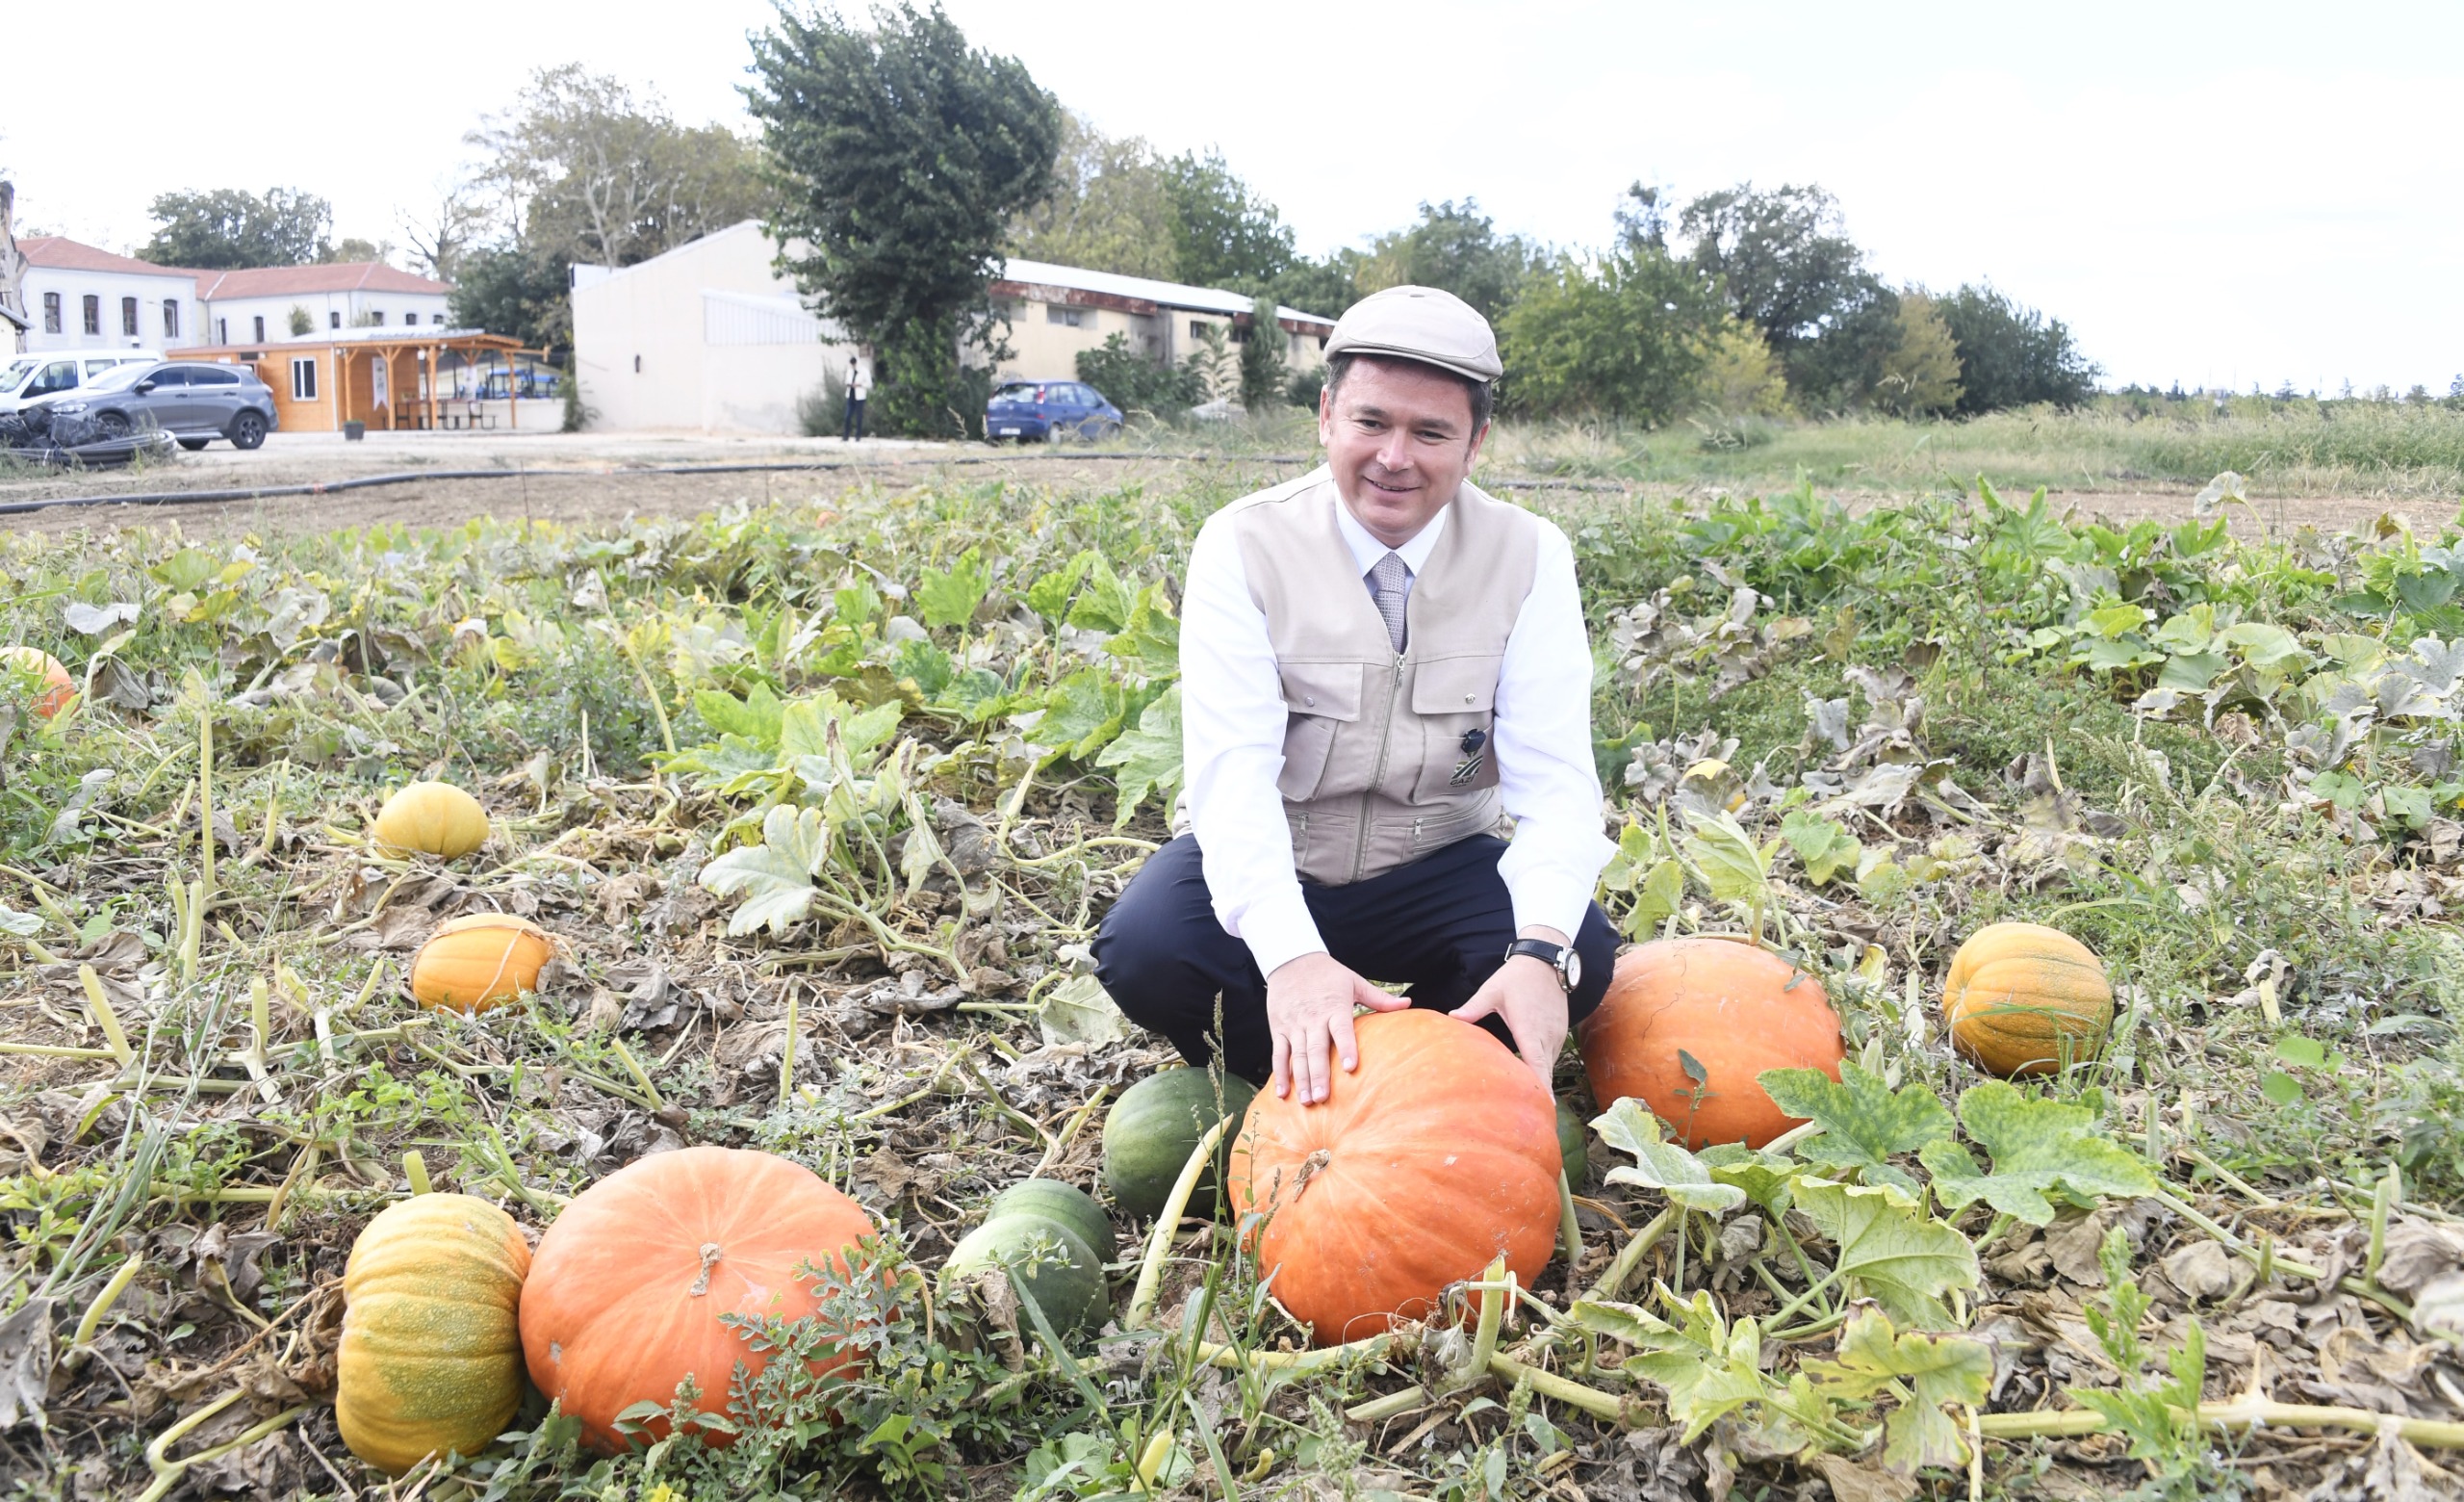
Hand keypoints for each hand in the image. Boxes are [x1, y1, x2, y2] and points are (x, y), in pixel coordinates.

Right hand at [1266, 952, 1409, 1104]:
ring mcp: (1294, 1025)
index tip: (1351, 1068)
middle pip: (1315, 1049)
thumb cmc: (1328, 973)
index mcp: (1334, 1007)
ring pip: (1297, 1055)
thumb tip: (1408, 1003)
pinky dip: (1280, 1073)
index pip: (1341, 1030)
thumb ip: (1379, 998)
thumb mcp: (1354, 982)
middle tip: (1323, 1098)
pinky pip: (1279, 1054)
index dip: (1346, 1048)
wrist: (1292, 959)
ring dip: (1301, 1079)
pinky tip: (1283, 1093)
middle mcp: (1313, 1018)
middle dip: (1319, 1075)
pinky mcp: (1279, 1028)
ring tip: (1306, 1101)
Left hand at [1451, 928, 1570, 1096]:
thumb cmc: (1517, 976)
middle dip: (1539, 1094)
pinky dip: (1543, 1068)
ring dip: (1541, 1082)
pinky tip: (1532, 1080)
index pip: (1536, 1064)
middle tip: (1530, 1120)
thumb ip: (1474, 1008)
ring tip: (1529, 1107)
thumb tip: (1451, 1018)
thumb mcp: (1493, 990)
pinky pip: (1551, 1056)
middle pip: (1545, 1072)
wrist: (1546, 961)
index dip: (1539, 1087)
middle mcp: (1547, 1035)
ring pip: (1549, 1065)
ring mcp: (1556, 1035)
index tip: (1541, 1109)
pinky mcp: (1560, 1032)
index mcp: (1529, 1028)